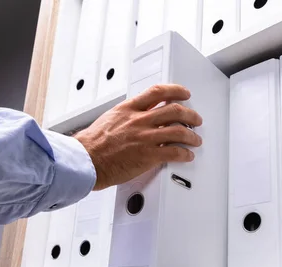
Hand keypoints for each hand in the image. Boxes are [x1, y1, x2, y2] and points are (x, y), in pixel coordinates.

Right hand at [74, 84, 202, 190]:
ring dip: (192, 136)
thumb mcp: (109, 119)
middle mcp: (139, 120)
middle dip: (190, 114)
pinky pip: (175, 152)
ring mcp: (145, 137)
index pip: (157, 92)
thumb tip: (134, 117)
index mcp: (129, 109)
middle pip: (174, 110)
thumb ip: (125, 116)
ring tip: (195, 140)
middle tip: (195, 119)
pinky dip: (185, 153)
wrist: (86, 161)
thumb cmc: (92, 145)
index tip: (184, 93)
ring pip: (179, 130)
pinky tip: (187, 155)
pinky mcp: (148, 155)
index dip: (175, 91)